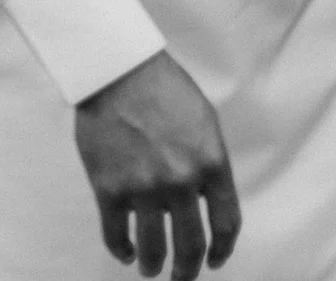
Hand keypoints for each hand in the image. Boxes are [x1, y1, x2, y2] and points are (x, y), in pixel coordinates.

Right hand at [74, 51, 239, 278]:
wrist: (122, 75)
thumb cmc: (167, 92)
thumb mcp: (205, 124)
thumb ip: (208, 164)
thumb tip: (203, 200)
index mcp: (212, 163)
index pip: (226, 221)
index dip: (223, 248)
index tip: (217, 260)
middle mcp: (181, 182)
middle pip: (191, 244)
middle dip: (188, 269)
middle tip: (184, 278)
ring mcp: (143, 189)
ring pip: (153, 247)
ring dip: (155, 265)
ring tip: (153, 271)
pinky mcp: (109, 191)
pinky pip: (116, 235)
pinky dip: (122, 250)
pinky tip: (127, 254)